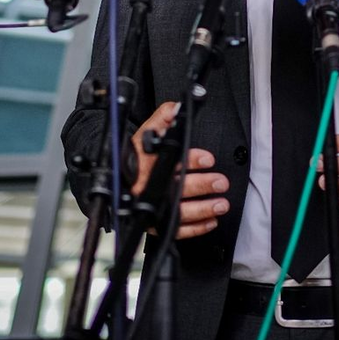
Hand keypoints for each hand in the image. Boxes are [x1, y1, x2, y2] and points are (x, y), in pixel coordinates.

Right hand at [130, 101, 229, 239]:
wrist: (117, 182)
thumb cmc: (135, 156)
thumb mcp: (146, 133)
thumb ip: (163, 117)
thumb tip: (176, 109)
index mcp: (146, 163)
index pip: (170, 160)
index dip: (191, 160)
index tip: (208, 159)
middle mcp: (148, 187)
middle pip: (177, 188)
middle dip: (202, 185)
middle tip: (221, 182)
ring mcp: (151, 208)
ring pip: (178, 212)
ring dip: (203, 209)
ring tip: (221, 203)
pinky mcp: (153, 224)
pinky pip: (176, 230)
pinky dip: (196, 228)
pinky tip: (211, 221)